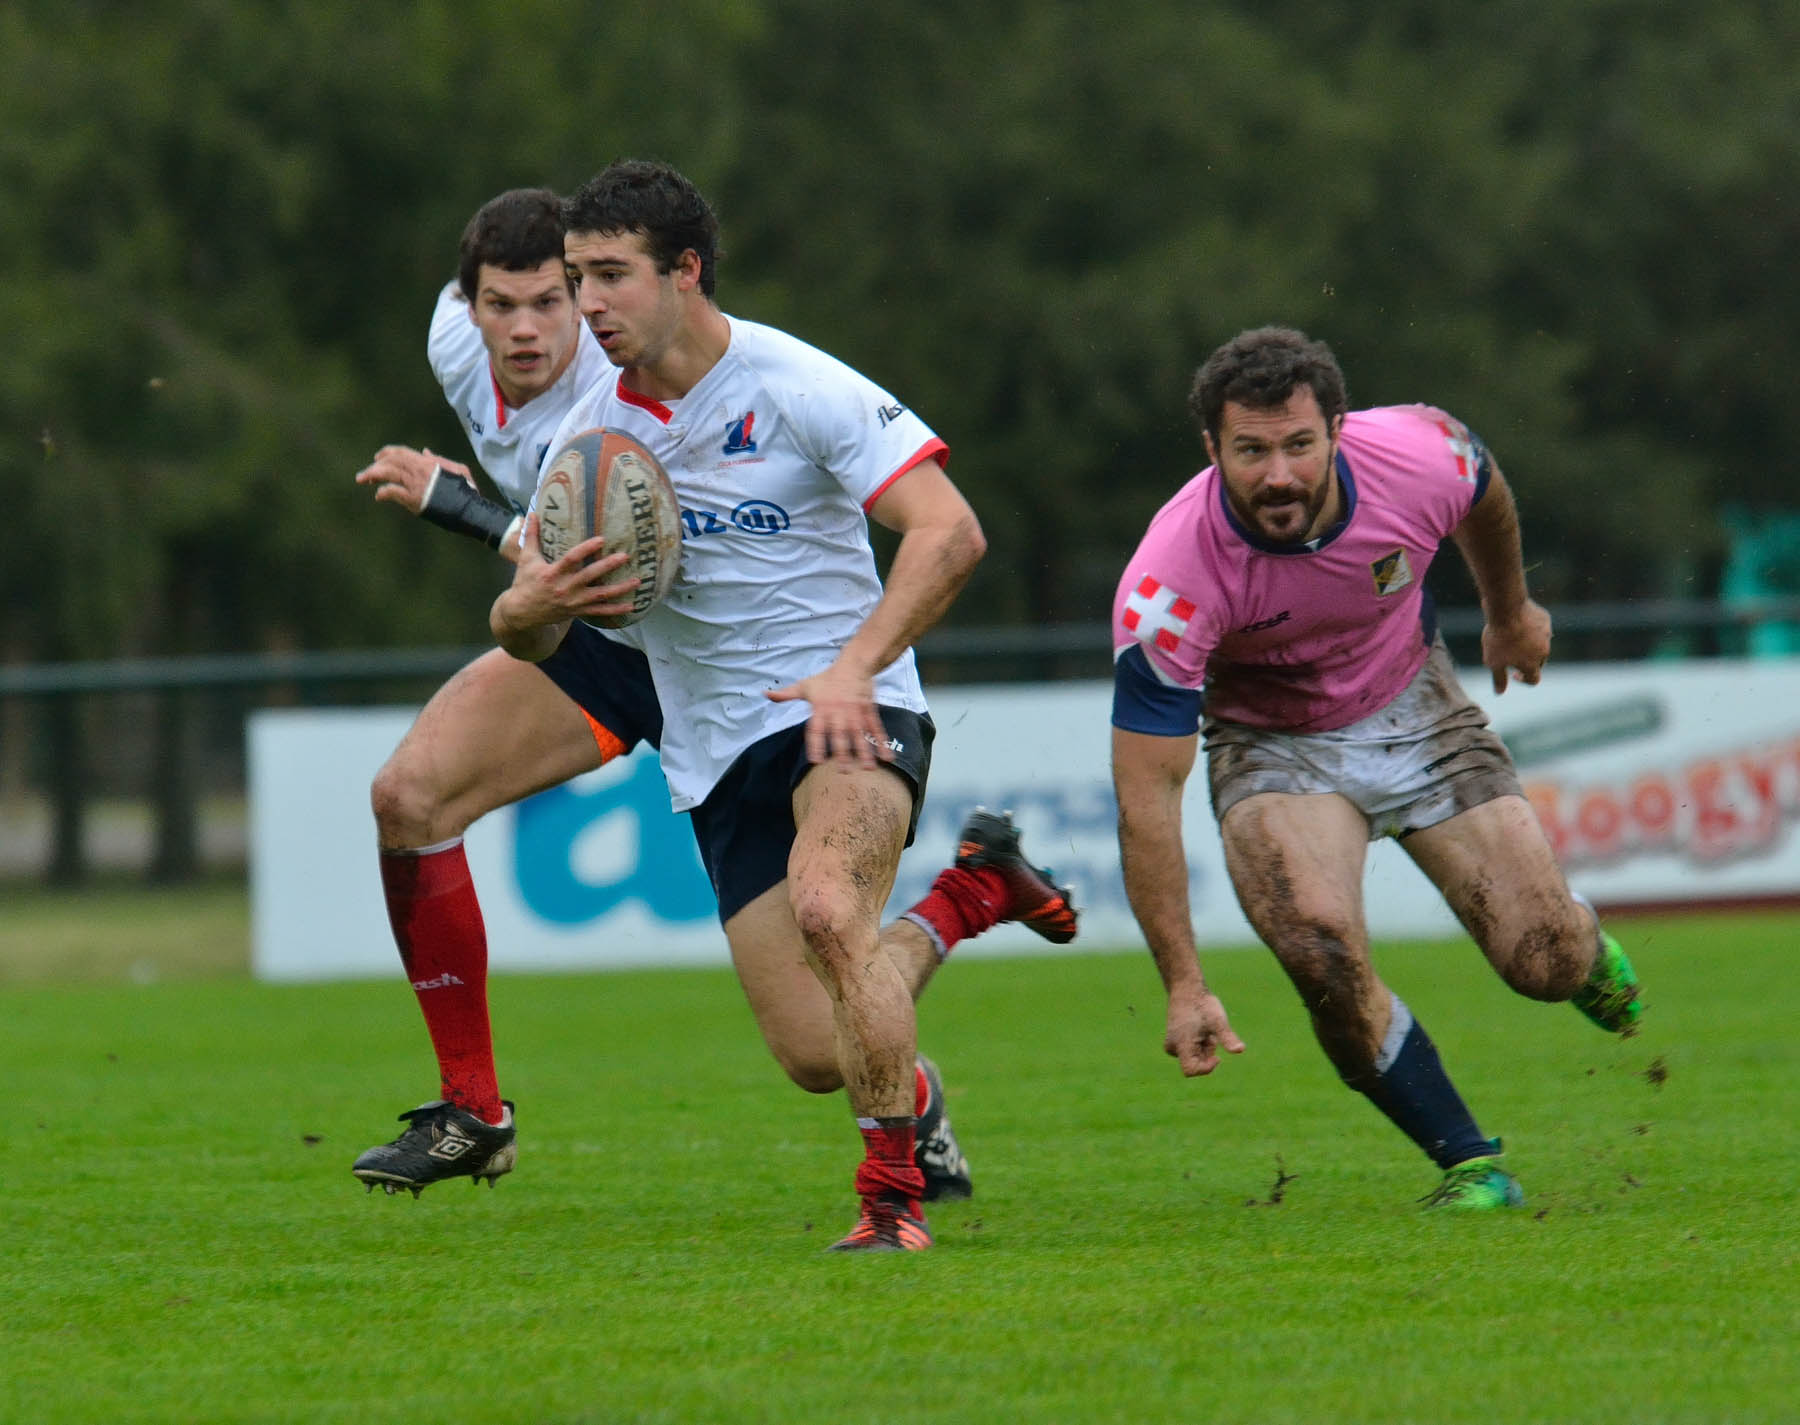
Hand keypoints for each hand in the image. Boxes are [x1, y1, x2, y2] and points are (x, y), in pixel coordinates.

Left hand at [354, 445, 468, 514]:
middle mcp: (419, 470)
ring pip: (387, 473)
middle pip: (390, 461)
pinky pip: (392, 492)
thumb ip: (440, 459)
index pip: (401, 452)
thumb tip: (424, 451)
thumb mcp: (458, 470)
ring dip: (372, 475)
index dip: (387, 453)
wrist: (470, 510)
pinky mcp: (414, 500)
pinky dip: (383, 492)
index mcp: (428, 462)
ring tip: (363, 480)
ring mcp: (415, 485)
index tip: (377, 457)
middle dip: (375, 465)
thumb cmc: (467, 491)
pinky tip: (378, 496)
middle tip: (365, 474)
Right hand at [496, 513, 641, 631]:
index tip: (601, 539)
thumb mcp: (526, 559)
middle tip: (625, 556)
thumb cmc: (525, 583)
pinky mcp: (578, 611)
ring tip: (638, 580)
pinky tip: (632, 606)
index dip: (586, 549)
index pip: (571, 559)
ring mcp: (574, 601)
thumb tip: (533, 513)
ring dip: (620, 589)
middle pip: (590, 576)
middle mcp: (565, 588)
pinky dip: (616, 610)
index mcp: (553, 573)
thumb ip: (531, 536)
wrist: (522, 613)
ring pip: (601, 595)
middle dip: (609, 566)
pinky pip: (600, 612)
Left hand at [765, 661, 889, 767]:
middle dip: (843, 752)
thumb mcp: (805, 685)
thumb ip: (786, 694)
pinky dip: (883, 743)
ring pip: (860, 734)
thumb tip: (765, 694)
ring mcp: (856, 712)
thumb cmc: (827, 678)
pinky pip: (876, 729)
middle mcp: (838, 711)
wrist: (854, 664)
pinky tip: (887, 758)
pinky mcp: (869, 710)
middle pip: (840, 734)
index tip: (816, 761)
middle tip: (844, 770)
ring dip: (865, 751)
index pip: (816, 729)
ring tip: (868, 768)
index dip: (816, 744)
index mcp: (821, 708)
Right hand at [1163, 981, 1244, 1076]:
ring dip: (1204, 1048)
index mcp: (1181, 1044)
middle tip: (1210, 1035)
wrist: (1187, 988)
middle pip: (1194, 1064)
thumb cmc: (1203, 1004)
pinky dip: (1199, 1044)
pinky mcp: (1173, 1040)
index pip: (1191, 1071)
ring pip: (1193, 1057)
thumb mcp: (1218, 1021)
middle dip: (1207, 1053)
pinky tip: (1200, 1030)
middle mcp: (1172, 1047)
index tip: (1218, 1056)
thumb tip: (1240, 1050)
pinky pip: (1189, 1051)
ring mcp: (1171, 1043)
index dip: (1206, 1068)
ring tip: (1205, 1030)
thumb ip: (1227, 1038)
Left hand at [1481, 599, 1551, 692]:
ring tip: (1511, 637)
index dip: (1523, 680)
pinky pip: (1539, 627)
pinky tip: (1516, 622)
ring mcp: (1546, 634)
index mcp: (1532, 664)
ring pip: (1539, 643)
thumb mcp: (1493, 662)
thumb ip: (1498, 678)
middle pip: (1538, 662)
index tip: (1512, 674)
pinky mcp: (1545, 619)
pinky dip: (1530, 628)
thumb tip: (1500, 692)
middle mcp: (1544, 651)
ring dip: (1529, 644)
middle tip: (1510, 654)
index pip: (1534, 680)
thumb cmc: (1498, 638)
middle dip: (1526, 661)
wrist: (1507, 609)